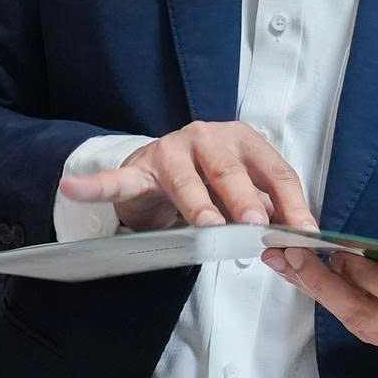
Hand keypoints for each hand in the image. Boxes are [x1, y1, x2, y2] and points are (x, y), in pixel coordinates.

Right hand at [59, 120, 315, 232]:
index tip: (302, 233)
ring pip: (186, 178)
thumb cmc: (211, 182)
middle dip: (245, 199)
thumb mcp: (245, 191)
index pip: (276, 173)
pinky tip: (74, 186)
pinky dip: (96, 185)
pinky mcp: (139, 168)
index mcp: (245, 142)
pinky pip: (117, 179)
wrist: (161, 169)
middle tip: (256, 223)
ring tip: (207, 223)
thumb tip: (299, 239)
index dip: (291, 205)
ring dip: (197, 202)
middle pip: (231, 171)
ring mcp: (171, 151)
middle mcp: (210, 138)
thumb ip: (270, 210)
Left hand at [271, 224, 377, 349]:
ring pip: (344, 315)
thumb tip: (355, 251)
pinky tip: (296, 274)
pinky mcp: (372, 338)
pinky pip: (341, 315)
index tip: (339, 252)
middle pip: (359, 310)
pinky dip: (318, 293)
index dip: (364, 274)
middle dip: (321, 282)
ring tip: (280, 261)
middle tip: (291, 255)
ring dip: (310, 287)